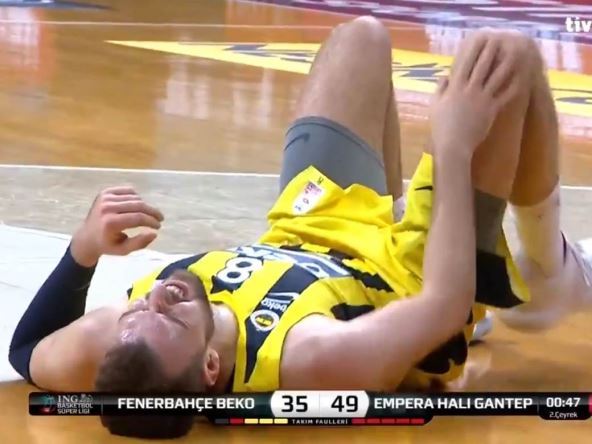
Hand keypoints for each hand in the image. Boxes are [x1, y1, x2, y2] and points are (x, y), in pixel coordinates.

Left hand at [70, 186, 163, 266]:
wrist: (87, 237)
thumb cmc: (107, 245)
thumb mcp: (124, 250)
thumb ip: (140, 243)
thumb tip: (154, 233)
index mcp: (110, 223)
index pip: (138, 218)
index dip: (152, 221)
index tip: (158, 226)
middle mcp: (107, 207)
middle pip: (139, 205)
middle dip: (152, 212)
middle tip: (160, 219)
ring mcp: (105, 198)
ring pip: (135, 197)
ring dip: (145, 206)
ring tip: (147, 215)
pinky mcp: (105, 192)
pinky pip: (128, 190)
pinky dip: (136, 197)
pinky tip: (137, 206)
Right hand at [430, 32, 520, 157]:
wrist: (453, 146)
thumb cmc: (441, 127)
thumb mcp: (435, 105)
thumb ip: (440, 88)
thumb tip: (445, 75)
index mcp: (455, 87)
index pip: (465, 63)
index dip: (473, 49)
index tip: (479, 38)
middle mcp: (470, 89)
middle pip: (483, 65)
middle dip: (491, 50)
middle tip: (499, 38)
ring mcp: (482, 99)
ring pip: (497, 77)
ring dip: (506, 63)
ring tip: (514, 52)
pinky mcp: (492, 110)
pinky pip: (505, 96)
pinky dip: (514, 86)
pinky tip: (522, 78)